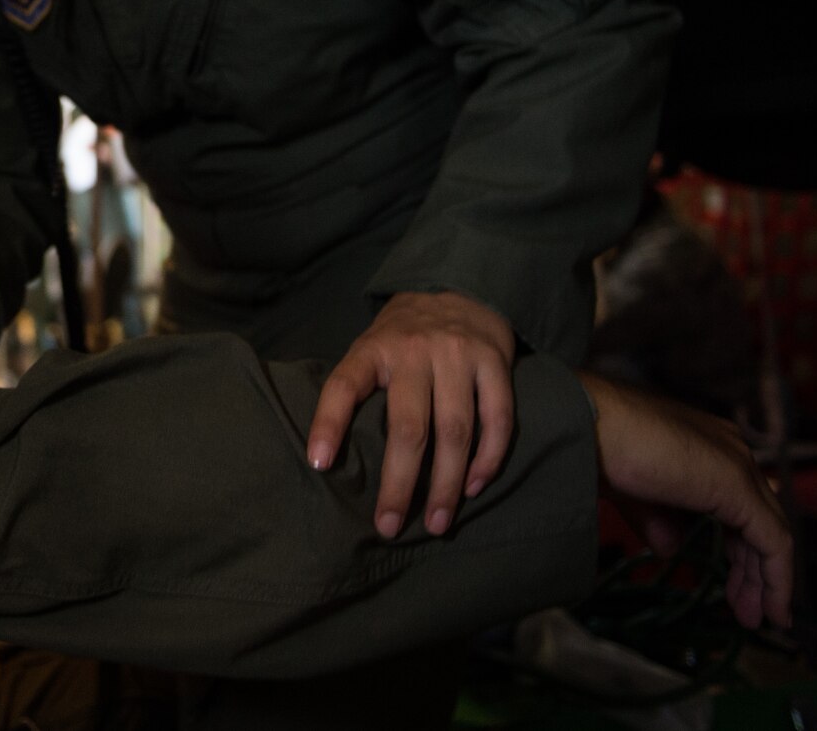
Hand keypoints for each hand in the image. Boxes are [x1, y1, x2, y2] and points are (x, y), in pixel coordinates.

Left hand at [307, 291, 516, 538]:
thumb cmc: (404, 338)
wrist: (460, 289)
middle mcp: (415, 350)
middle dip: (399, 483)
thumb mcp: (371, 350)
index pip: (343, 385)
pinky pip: (497, 419)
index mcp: (374, 349)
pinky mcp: (495, 362)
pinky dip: (488, 458)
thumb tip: (332, 459)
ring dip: (447, 484)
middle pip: (408, 427)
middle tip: (390, 525)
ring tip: (437, 522)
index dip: (328, 424)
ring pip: (455, 430)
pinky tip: (474, 486)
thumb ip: (359, 389)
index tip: (318, 464)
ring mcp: (458, 354)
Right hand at [580, 372, 794, 628]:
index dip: (741, 547)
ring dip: (764, 580)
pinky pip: (774, 542)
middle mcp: (730, 450)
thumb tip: (669, 548)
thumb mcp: (631, 490)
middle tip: (745, 608)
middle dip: (753, 569)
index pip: (740, 502)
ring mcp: (738, 466)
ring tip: (754, 617)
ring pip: (771, 532)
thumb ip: (656, 518)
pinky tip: (770, 609)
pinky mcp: (738, 487)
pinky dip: (775, 580)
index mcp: (706, 443)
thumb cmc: (596, 444)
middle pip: (760, 519)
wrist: (588, 423)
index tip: (735, 583)